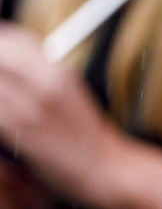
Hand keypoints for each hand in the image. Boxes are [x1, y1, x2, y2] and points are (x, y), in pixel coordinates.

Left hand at [0, 23, 161, 208]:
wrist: (105, 169)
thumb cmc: (86, 136)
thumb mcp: (70, 93)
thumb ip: (40, 74)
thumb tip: (13, 61)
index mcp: (59, 72)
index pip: (14, 40)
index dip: (2, 42)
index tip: (0, 50)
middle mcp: (45, 85)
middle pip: (0, 57)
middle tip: (1, 82)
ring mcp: (30, 107)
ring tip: (4, 97)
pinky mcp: (18, 130)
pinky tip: (2, 113)